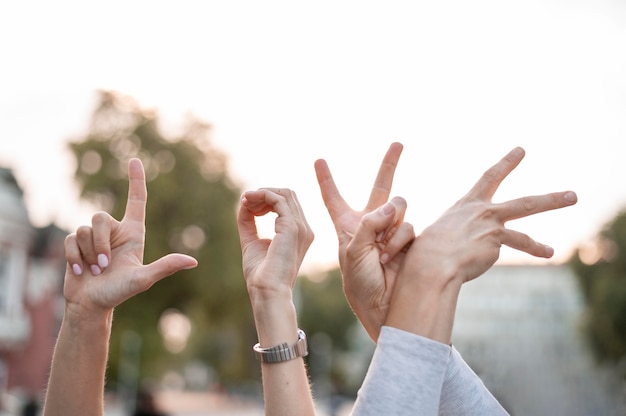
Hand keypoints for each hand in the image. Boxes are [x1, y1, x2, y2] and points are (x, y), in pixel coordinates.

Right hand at [63, 158, 197, 315]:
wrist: (92, 304)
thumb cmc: (119, 292)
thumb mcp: (143, 279)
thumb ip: (165, 267)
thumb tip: (193, 261)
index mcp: (133, 233)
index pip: (136, 200)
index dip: (136, 180)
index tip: (135, 160)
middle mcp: (114, 231)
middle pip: (100, 217)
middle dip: (99, 243)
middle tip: (104, 266)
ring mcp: (93, 237)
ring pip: (84, 229)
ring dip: (88, 253)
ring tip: (95, 271)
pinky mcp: (75, 244)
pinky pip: (70, 239)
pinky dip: (74, 257)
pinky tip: (80, 271)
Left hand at [238, 188, 313, 301]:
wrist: (267, 292)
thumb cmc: (261, 275)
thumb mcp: (252, 241)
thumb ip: (249, 222)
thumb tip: (244, 202)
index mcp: (298, 233)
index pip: (287, 204)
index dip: (267, 199)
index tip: (247, 205)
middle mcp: (304, 229)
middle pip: (288, 195)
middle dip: (264, 193)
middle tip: (244, 200)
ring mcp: (300, 227)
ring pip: (284, 194)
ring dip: (261, 192)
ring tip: (244, 200)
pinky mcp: (292, 227)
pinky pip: (278, 199)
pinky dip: (262, 195)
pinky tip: (247, 201)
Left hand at [315, 142, 409, 340]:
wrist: (383, 307)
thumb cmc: (360, 283)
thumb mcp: (354, 252)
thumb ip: (370, 224)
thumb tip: (394, 204)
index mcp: (347, 226)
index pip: (333, 197)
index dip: (326, 179)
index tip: (318, 160)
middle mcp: (371, 224)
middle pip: (380, 188)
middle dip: (389, 164)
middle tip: (398, 143)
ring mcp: (391, 231)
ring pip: (400, 208)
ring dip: (391, 226)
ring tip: (382, 251)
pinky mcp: (409, 240)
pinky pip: (409, 227)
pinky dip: (400, 240)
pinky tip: (392, 256)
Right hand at [403, 146, 577, 286]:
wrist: (431, 264)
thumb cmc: (426, 254)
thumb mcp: (438, 238)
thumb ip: (456, 236)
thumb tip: (470, 245)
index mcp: (465, 207)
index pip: (489, 178)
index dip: (506, 164)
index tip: (520, 151)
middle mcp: (481, 211)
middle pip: (522, 200)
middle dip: (547, 196)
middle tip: (569, 190)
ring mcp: (491, 225)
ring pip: (529, 209)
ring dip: (553, 201)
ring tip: (573, 198)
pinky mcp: (497, 241)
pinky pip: (522, 243)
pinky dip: (536, 249)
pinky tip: (547, 253)